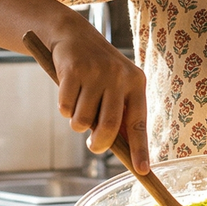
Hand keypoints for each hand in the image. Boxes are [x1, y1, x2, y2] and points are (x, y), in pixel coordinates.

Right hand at [49, 20, 150, 173]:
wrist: (73, 34)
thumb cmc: (97, 70)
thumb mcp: (116, 86)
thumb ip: (120, 114)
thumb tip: (127, 152)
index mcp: (136, 83)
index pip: (139, 123)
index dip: (140, 149)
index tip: (142, 170)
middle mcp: (119, 76)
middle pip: (109, 127)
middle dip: (99, 144)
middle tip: (93, 147)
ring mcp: (96, 72)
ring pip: (83, 121)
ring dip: (77, 122)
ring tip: (79, 105)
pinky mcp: (73, 70)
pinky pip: (65, 107)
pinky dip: (64, 107)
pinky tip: (68, 91)